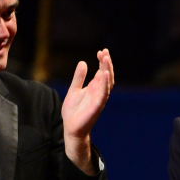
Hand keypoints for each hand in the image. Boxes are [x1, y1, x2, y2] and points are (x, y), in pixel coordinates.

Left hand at [62, 49, 113, 172]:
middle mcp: (99, 93)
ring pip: (107, 83)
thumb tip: (83, 63)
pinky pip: (103, 94)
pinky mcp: (97, 106)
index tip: (101, 51)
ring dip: (107, 71)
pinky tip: (103, 74)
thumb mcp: (74, 89)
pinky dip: (104, 84)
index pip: (102, 72)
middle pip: (107, 76)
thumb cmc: (73, 111)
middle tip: (105, 52)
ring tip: (106, 59)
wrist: (71, 127)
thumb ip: (79, 77)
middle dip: (107, 64)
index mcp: (94, 88)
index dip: (103, 62)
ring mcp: (99, 99)